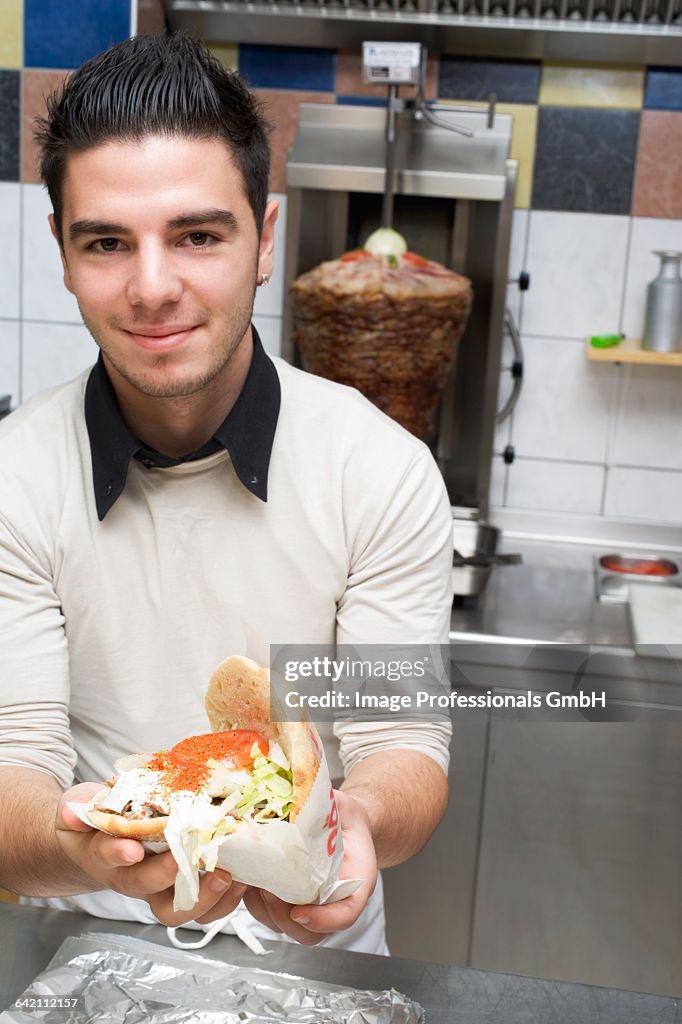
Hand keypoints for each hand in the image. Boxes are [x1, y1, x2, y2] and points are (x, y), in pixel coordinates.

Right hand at [56, 783, 245, 926]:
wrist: (100, 842)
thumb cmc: (96, 821)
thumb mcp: (81, 806)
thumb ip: (78, 806)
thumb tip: (74, 811)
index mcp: (106, 856)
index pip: (109, 856)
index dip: (119, 854)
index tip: (132, 849)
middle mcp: (133, 878)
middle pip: (150, 892)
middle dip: (173, 878)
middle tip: (194, 858)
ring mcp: (160, 887)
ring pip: (180, 910)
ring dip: (207, 897)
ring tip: (228, 875)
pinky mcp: (185, 888)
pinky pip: (205, 905)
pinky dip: (226, 897)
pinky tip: (242, 877)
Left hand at [243, 789, 376, 945]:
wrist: (343, 822)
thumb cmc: (343, 817)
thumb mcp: (343, 806)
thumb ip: (328, 806)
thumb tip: (297, 797)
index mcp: (356, 880)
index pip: (346, 914)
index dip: (324, 919)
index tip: (300, 912)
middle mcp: (333, 901)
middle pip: (310, 932)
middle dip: (283, 916)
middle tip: (268, 890)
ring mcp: (310, 904)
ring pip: (286, 926)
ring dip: (266, 910)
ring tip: (254, 883)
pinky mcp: (289, 901)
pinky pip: (270, 914)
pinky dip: (256, 903)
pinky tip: (247, 879)